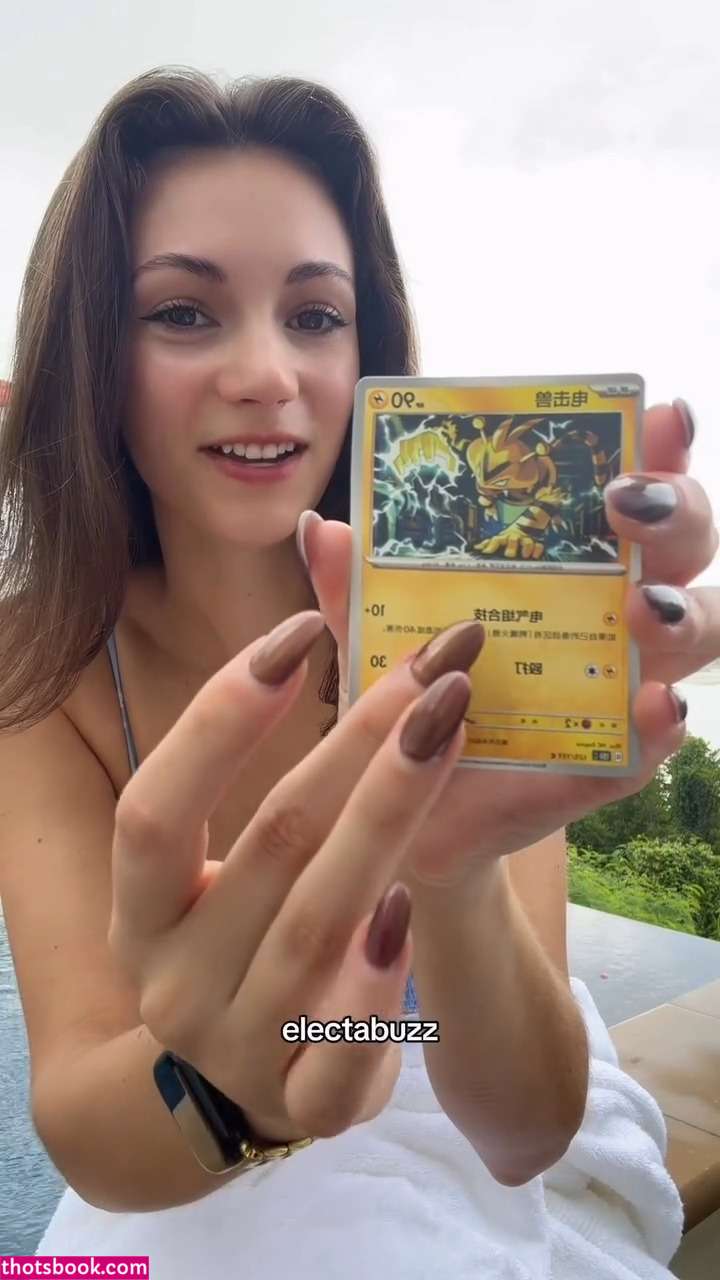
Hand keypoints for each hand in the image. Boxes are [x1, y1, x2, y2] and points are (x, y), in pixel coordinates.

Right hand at [107, 612, 478, 1144]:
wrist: (253, 1071)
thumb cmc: (249, 931)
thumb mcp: (229, 859)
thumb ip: (260, 752)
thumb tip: (321, 578)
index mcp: (140, 913)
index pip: (154, 810)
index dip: (221, 719)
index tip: (301, 632)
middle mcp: (174, 984)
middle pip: (269, 848)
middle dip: (358, 743)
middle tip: (433, 668)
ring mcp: (237, 1052)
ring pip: (318, 928)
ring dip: (390, 818)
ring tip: (449, 730)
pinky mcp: (308, 1107)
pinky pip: (347, 1049)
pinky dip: (379, 978)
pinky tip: (410, 906)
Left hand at [300, 399, 719, 883]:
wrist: (412, 809)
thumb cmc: (411, 699)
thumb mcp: (374, 639)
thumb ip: (355, 591)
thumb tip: (322, 530)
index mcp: (564, 564)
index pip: (624, 491)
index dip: (656, 448)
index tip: (658, 412)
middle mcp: (610, 611)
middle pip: (679, 544)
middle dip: (673, 511)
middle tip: (626, 501)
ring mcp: (620, 685)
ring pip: (694, 631)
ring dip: (680, 610)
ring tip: (642, 606)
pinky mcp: (613, 762)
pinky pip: (654, 741)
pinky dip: (661, 722)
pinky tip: (651, 705)